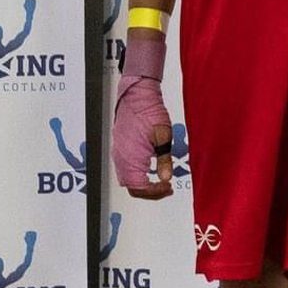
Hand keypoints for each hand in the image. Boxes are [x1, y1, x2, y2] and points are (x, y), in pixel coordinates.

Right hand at [112, 27, 173, 198]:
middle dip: (149, 191)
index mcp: (131, 158)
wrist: (136, 94)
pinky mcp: (119, 147)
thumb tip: (165, 178)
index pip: (140, 188)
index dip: (155, 192)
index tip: (169, 186)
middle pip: (132, 187)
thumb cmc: (149, 112)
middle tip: (166, 187)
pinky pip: (125, 169)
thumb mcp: (164, 137)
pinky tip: (150, 169)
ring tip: (160, 180)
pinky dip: (137, 175)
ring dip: (143, 184)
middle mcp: (121, 158)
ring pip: (127, 179)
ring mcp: (118, 153)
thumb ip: (164, 160)